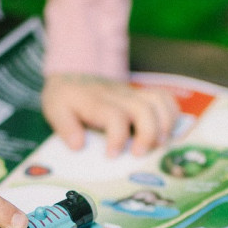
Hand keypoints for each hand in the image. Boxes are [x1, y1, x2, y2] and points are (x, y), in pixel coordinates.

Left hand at [41, 74, 177, 156]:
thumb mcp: (54, 108)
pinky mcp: (140, 95)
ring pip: (158, 102)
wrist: (74, 71)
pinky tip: (168, 132)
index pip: (114, 116)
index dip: (117, 137)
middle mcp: (117, 96)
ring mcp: (132, 93)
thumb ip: (65, 126)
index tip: (112, 155)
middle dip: (147, 134)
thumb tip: (79, 146)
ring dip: (165, 124)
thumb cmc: (66, 96)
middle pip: (143, 109)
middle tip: (139, 155)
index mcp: (95, 101)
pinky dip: (172, 114)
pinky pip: (164, 97)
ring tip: (160, 145)